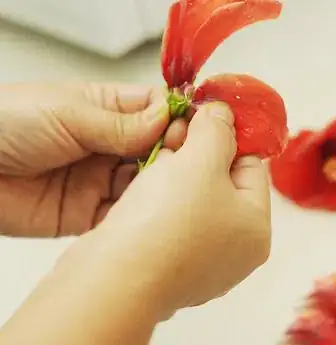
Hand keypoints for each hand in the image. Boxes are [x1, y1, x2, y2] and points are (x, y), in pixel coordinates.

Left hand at [0, 82, 186, 236]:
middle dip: (173, 154)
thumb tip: (166, 120)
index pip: (154, 109)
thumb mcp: (68, 113)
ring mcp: (100, 179)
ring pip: (145, 182)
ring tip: (171, 187)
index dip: (174, 118)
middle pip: (156, 148)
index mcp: (104, 109)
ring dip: (160, 185)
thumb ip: (119, 123)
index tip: (189, 129)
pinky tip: (151, 210)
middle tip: (184, 161)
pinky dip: (140, 213)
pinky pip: (124, 213)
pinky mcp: (89, 212)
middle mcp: (107, 144)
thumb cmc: (5, 122)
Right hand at [80, 102, 271, 317]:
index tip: (202, 118)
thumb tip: (223, 114)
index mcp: (255, 229)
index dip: (227, 137)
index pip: (251, 167)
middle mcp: (233, 250)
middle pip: (220, 183)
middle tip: (174, 138)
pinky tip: (141, 193)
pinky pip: (169, 220)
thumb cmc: (165, 220)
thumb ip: (218, 130)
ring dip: (174, 175)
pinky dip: (158, 201)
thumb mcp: (202, 160)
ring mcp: (201, 262)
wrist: (113, 279)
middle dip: (196, 156)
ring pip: (192, 199)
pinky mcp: (168, 266)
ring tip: (154, 165)